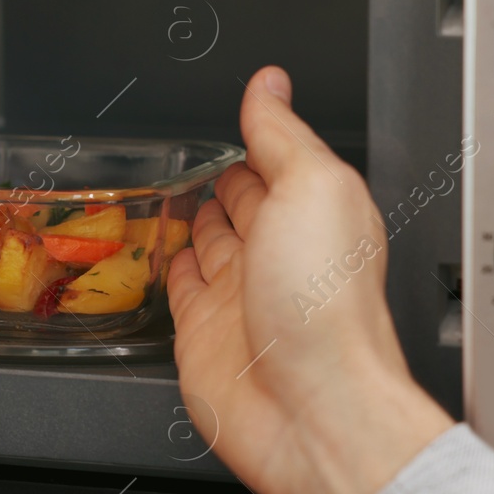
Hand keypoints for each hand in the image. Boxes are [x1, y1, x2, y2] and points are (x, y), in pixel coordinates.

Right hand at [168, 67, 451, 493]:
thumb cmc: (329, 309)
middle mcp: (279, 253)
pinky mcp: (202, 333)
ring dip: (194, 218)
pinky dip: (170, 267)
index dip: (257, 135)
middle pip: (242, 201)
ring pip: (208, 242)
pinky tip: (164, 254)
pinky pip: (179, 288)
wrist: (312, 409)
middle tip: (200, 153)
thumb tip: (269, 84)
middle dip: (224, 176)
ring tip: (175, 194)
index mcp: (316, 212)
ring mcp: (238, 295)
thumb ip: (283, 134)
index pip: (277, 160)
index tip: (240, 110)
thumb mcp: (313, 187)